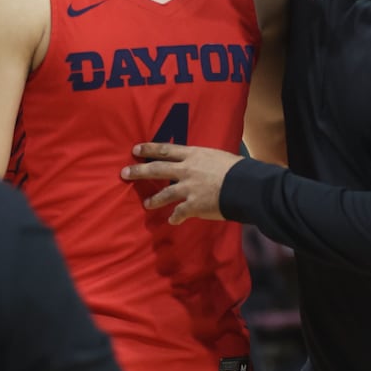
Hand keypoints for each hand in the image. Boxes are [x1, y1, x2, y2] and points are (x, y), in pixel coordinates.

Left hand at [122, 142, 243, 224]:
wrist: (245, 186)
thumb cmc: (237, 169)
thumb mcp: (217, 156)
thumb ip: (204, 160)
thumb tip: (201, 164)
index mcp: (193, 155)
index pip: (166, 150)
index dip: (149, 149)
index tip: (135, 149)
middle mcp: (187, 170)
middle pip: (157, 169)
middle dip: (139, 171)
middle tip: (124, 173)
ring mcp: (188, 188)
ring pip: (164, 194)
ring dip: (153, 199)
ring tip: (146, 204)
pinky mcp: (194, 205)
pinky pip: (179, 213)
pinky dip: (175, 218)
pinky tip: (172, 222)